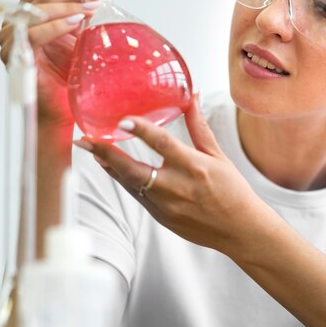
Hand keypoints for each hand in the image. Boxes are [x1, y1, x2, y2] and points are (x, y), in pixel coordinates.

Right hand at [0, 0, 106, 127]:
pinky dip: (55, 26)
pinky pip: (34, 34)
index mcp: (32, 18)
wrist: (62, 112)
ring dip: (66, 5)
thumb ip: (81, 17)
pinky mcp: (17, 56)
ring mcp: (13, 39)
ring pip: (37, 10)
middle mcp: (18, 25)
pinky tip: (74, 22)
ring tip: (90, 7)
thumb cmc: (70, 80)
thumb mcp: (80, 41)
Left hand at [74, 97, 275, 255]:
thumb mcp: (218, 156)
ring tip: (94, 151)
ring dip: (110, 167)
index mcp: (194, 167)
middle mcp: (177, 187)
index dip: (140, 130)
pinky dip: (125, 181)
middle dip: (105, 153)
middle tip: (86, 139)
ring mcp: (167, 206)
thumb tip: (192, 96)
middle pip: (132, 169)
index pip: (162, 143)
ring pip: (129, 184)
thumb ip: (199, 127)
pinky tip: (115, 169)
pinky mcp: (162, 218)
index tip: (121, 120)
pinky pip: (137, 196)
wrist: (240, 230)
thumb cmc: (232, 190)